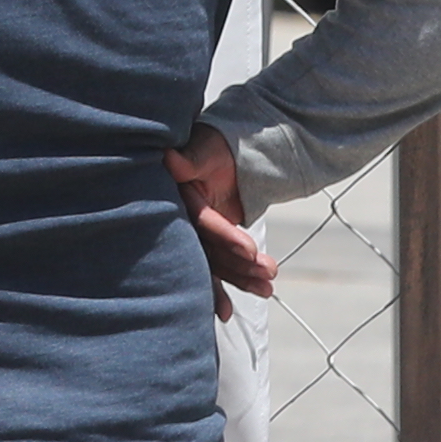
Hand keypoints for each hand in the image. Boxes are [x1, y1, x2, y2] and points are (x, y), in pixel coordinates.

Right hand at [166, 130, 277, 304]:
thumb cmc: (213, 149)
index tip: (250, 250)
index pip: (201, 222)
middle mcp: (182, 222)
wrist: (224, 157)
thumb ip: (192, 159)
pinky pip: (223, 265)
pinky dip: (240, 279)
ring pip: (218, 262)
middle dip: (238, 267)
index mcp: (177, 199)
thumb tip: (172, 160)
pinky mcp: (210, 244)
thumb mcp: (206, 150)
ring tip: (269, 288)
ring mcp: (196, 236)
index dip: (223, 236)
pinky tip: (258, 292)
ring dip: (244, 277)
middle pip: (208, 250)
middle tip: (266, 277)